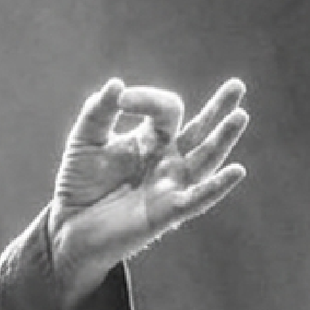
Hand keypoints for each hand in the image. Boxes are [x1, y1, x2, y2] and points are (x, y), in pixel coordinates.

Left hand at [48, 78, 250, 306]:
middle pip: (201, 131)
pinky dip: (217, 186)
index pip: (166, 110)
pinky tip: (237, 171)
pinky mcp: (167, 212)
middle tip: (237, 85)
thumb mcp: (85, 140)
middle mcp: (168, 160)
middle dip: (219, 109)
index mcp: (152, 139)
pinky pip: (197, 199)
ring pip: (206, 159)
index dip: (148, 99)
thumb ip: (98, 111)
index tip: (122, 101)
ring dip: (223, 139)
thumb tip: (117, 83)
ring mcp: (171, 185)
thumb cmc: (80, 182)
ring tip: (240, 116)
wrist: (69, 225)